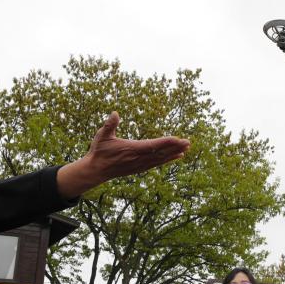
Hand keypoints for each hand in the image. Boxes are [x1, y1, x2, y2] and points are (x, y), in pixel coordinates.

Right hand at [57, 112, 189, 196]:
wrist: (96, 170)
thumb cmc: (99, 151)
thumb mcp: (101, 136)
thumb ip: (109, 125)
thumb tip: (115, 113)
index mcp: (131, 149)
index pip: (152, 146)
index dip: (165, 142)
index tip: (178, 139)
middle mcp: (138, 159)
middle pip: (160, 153)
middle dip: (175, 147)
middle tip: (188, 142)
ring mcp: (140, 165)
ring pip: (161, 159)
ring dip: (174, 153)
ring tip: (186, 148)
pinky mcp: (140, 168)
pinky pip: (157, 163)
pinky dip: (168, 160)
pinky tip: (177, 156)